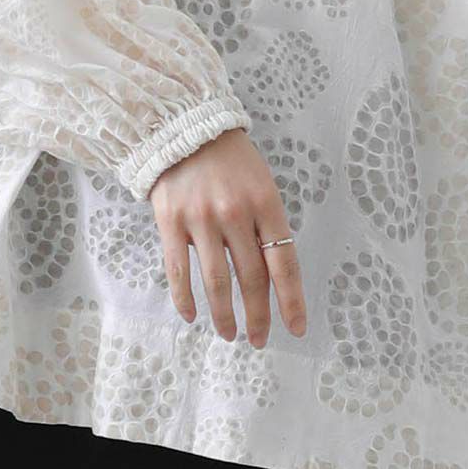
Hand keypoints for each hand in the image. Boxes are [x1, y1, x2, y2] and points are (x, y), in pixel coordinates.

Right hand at [148, 129, 306, 347]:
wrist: (184, 127)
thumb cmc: (231, 160)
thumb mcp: (261, 183)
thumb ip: (266, 226)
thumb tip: (270, 275)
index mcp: (266, 203)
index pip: (284, 262)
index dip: (292, 300)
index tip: (297, 328)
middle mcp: (235, 213)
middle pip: (251, 278)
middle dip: (258, 315)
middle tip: (260, 340)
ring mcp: (201, 218)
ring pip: (216, 282)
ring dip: (224, 316)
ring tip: (229, 335)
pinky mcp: (170, 221)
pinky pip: (178, 271)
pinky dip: (185, 299)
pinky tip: (193, 316)